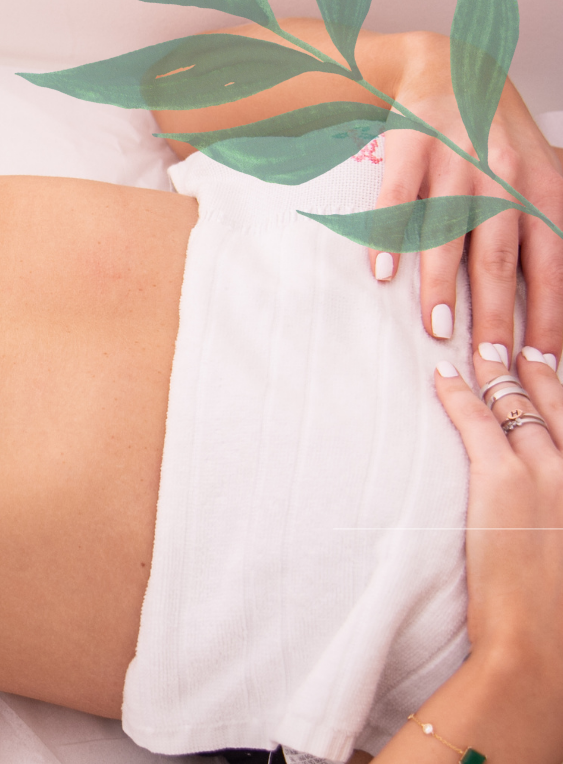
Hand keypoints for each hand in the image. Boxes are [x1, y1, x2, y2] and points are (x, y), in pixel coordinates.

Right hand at [368, 31, 562, 351]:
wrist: (452, 68)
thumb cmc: (496, 137)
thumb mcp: (540, 175)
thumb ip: (545, 231)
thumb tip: (554, 306)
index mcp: (542, 191)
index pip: (549, 267)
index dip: (545, 318)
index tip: (537, 364)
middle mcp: (503, 178)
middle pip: (499, 258)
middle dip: (495, 315)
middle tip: (487, 360)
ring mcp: (454, 162)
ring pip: (450, 234)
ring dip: (442, 286)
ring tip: (437, 327)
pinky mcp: (410, 149)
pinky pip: (398, 200)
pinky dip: (389, 237)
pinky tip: (382, 272)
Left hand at [371, 353, 562, 763]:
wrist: (543, 647)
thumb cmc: (557, 616)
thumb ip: (555, 519)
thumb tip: (541, 520)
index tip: (557, 368)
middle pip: (559, 406)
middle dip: (540, 370)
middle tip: (525, 347)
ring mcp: (547, 474)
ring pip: (518, 405)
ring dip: (497, 373)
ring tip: (483, 348)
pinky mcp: (502, 480)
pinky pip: (476, 421)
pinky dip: (458, 393)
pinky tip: (442, 375)